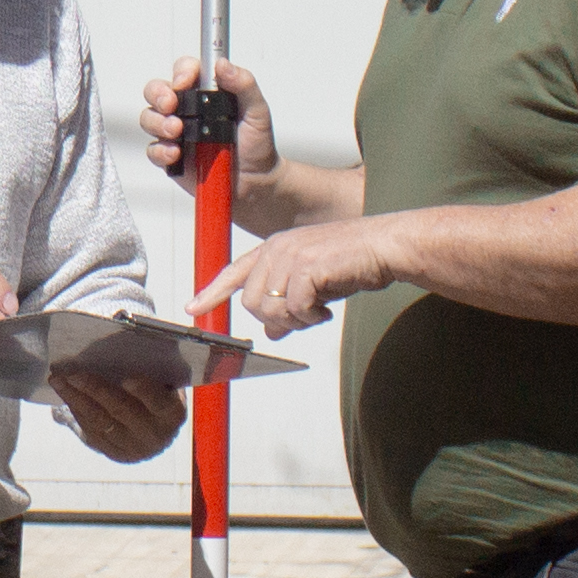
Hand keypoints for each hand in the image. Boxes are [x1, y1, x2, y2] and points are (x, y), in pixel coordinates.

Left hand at [57, 365, 186, 460]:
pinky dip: (76, 410)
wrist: (157, 430)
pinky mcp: (115, 454)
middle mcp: (154, 435)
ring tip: (57, 379)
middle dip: (95, 389)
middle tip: (72, 372)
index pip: (159, 402)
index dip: (145, 391)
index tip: (127, 378)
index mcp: (172, 413)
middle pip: (122, 410)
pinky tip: (64, 394)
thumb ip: (150, 366)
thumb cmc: (159, 392)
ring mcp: (134, 448)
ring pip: (101, 422)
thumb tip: (119, 342)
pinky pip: (92, 432)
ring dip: (75, 399)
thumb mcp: (162, 381)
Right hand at [141, 57, 278, 189]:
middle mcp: (187, 109)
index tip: (184, 82)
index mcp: (206, 92)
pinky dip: (160, 151)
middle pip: (156, 90)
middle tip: (171, 106)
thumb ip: (244, 84)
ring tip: (176, 132)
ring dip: (158, 122)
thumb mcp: (257, 110)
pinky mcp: (170, 157)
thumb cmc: (256, 143)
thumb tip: (222, 64)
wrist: (256, 182)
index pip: (184, 70)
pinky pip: (153, 150)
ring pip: (149, 118)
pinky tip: (175, 155)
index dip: (181, 72)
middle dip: (158, 95)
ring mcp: (176, 132)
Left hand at [203, 216, 403, 338]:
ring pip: (270, 308)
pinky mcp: (307, 267)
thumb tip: (273, 331)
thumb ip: (288, 303)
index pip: (234, 271)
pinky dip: (310, 318)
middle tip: (304, 317)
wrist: (383, 246)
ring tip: (317, 311)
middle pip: (251, 301)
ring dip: (294, 320)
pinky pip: (294, 308)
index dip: (212, 292)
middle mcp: (277, 248)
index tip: (193, 309)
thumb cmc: (351, 262)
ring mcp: (291, 255)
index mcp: (274, 248)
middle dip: (275, 319)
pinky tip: (326, 310)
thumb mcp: (313, 285)